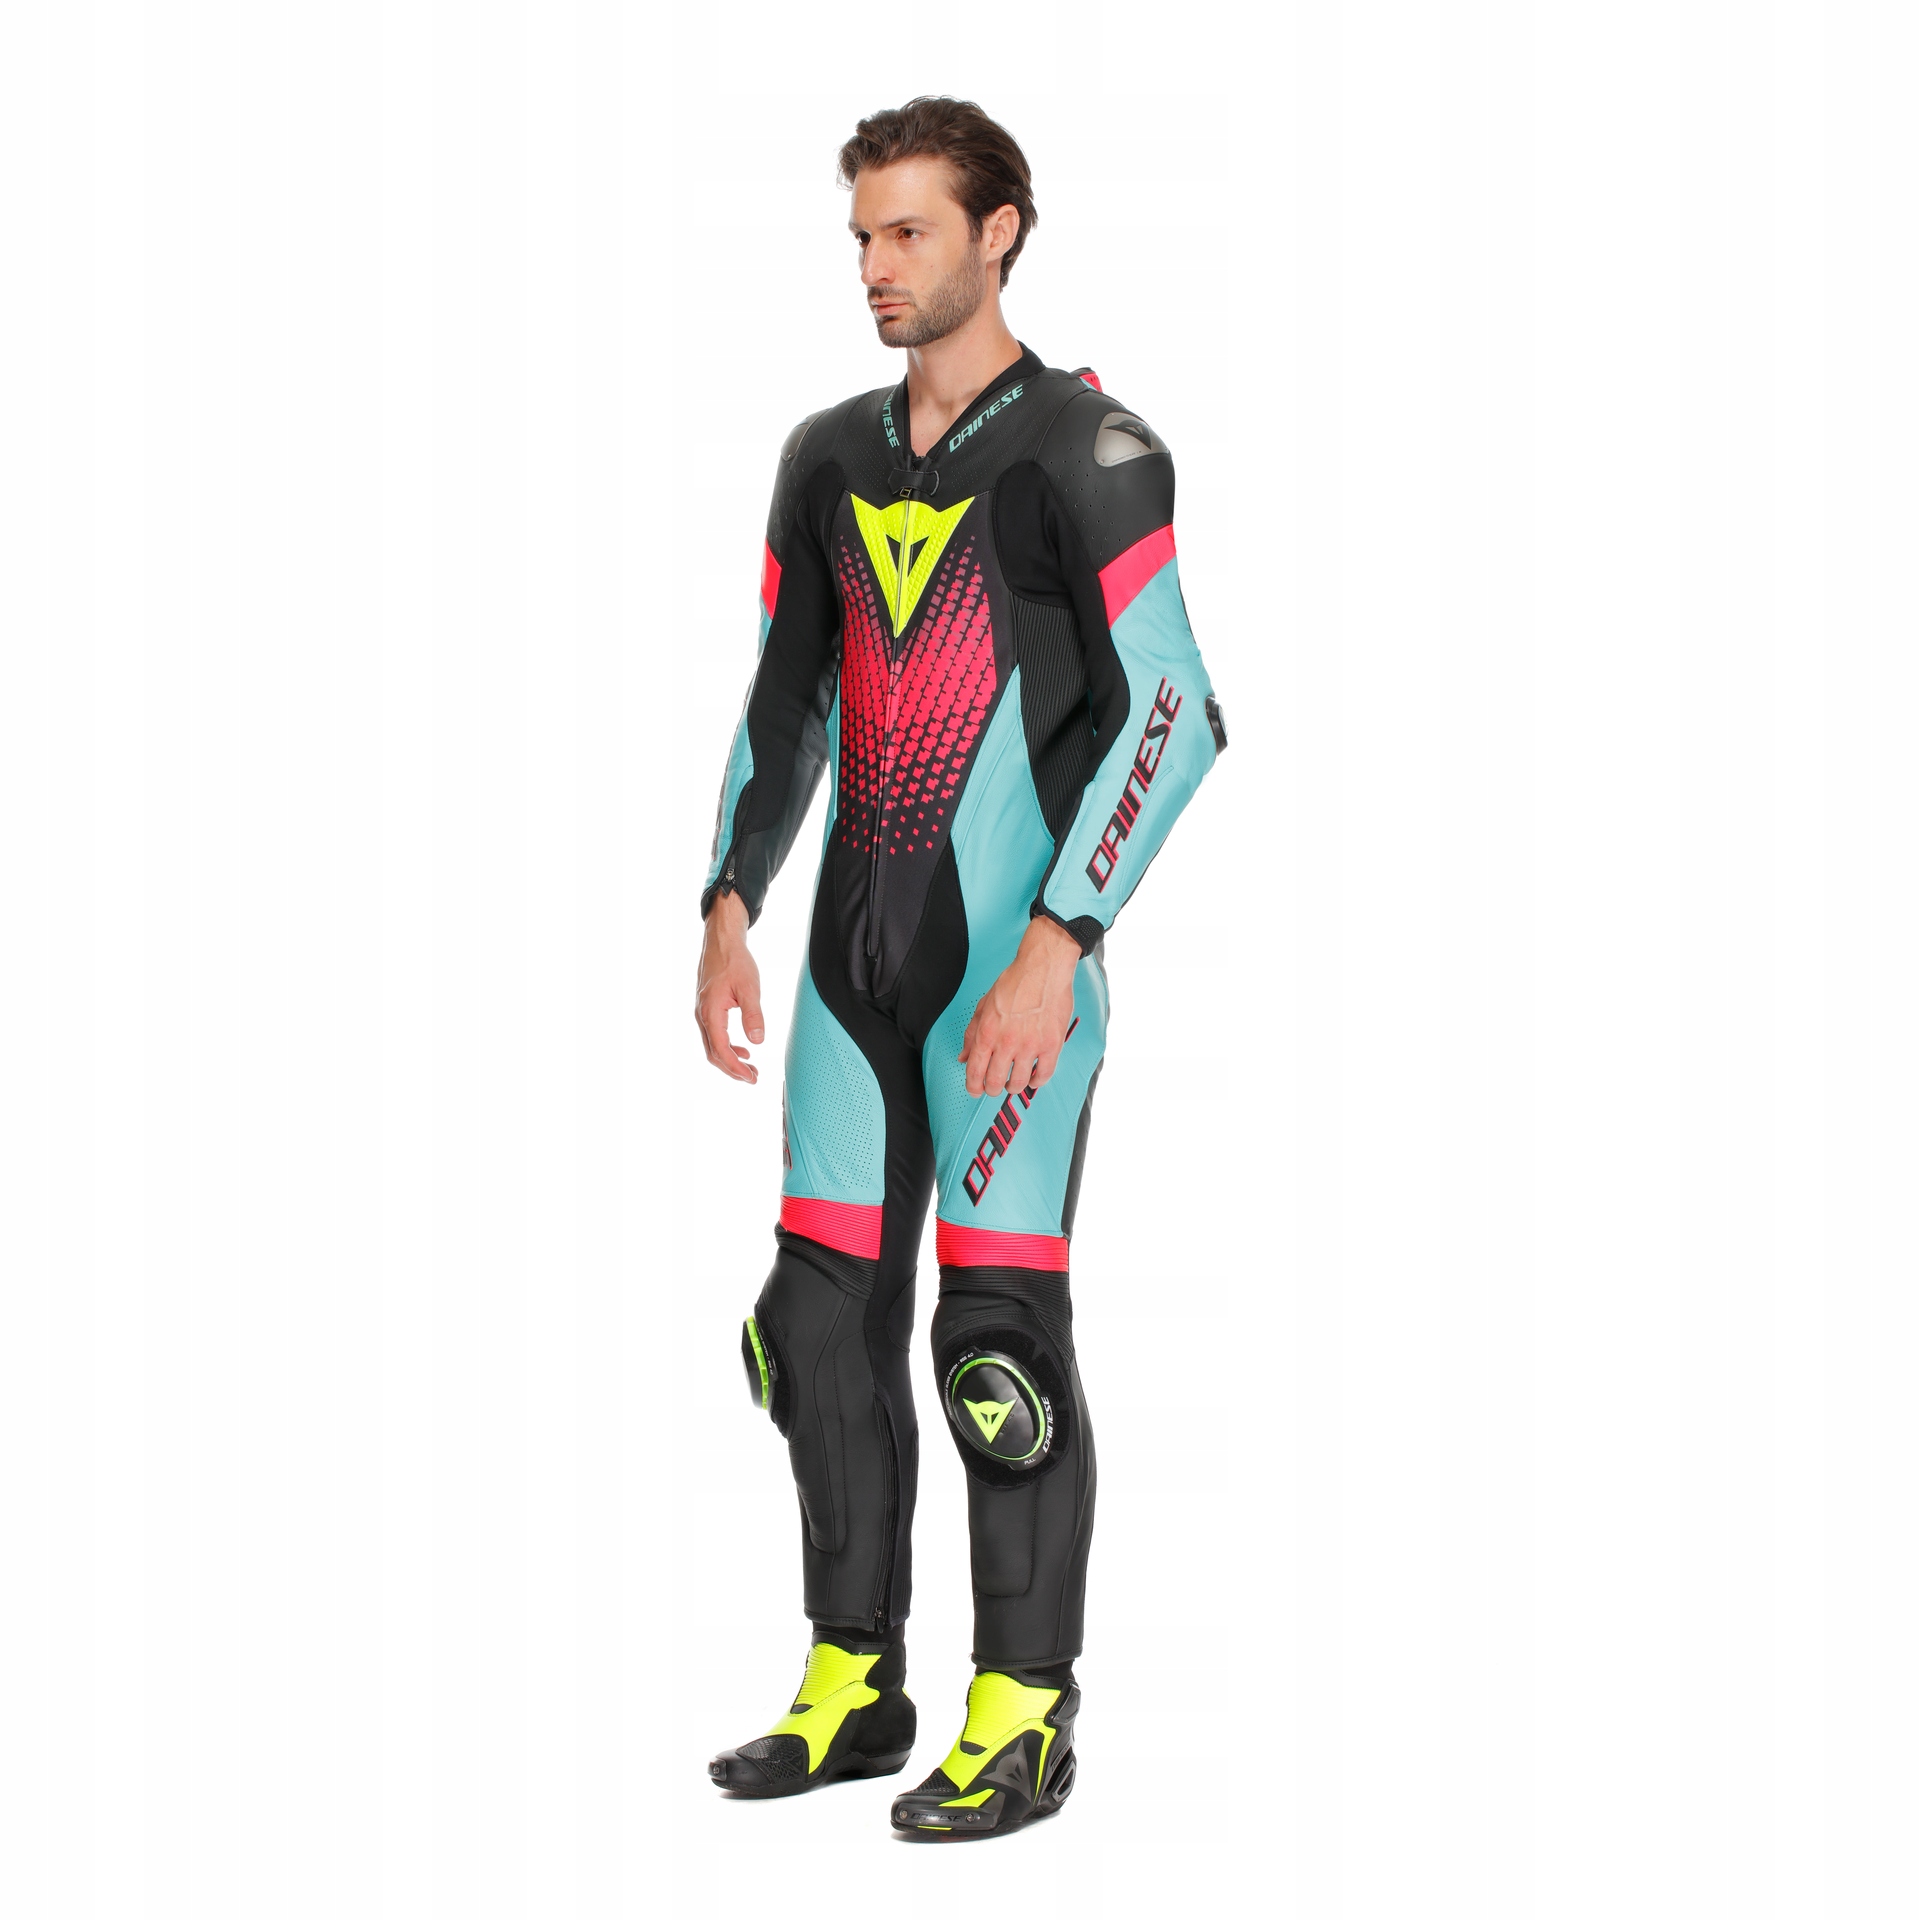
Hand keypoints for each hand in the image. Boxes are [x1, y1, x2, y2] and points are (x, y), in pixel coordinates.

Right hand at [694, 891, 763, 1082]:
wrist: (720, 942)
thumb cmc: (735, 961)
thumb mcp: (750, 987)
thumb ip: (753, 1014)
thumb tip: (757, 1040)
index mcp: (710, 1012)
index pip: (720, 1049)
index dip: (735, 1068)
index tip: (751, 1077)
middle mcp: (702, 1015)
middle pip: (713, 1053)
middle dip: (732, 1070)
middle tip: (753, 1078)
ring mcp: (702, 1012)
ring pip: (712, 1045)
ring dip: (730, 1060)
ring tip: (750, 1068)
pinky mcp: (706, 1009)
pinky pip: (713, 1035)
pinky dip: (726, 1047)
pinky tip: (743, 1050)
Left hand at [959, 914, 1083, 1098]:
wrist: (1043, 969)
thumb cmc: (1014, 982)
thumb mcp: (984, 1006)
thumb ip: (971, 1033)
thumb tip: (963, 1056)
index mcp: (987, 1033)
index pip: (975, 1071)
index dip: (973, 1086)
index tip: (975, 1090)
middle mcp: (1006, 1043)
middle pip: (995, 1082)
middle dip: (992, 1089)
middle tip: (994, 1087)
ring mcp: (1030, 1046)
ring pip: (1018, 1083)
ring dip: (1013, 1086)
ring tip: (1014, 1082)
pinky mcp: (1051, 1045)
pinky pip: (1044, 1075)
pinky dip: (1037, 1081)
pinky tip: (1034, 1077)